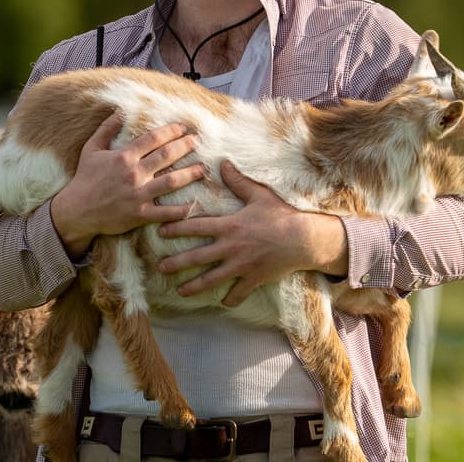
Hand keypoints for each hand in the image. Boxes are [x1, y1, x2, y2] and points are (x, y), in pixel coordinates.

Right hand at [50, 112, 204, 257]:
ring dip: (190, 174)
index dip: (171, 131)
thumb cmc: (85, 179)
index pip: (153, 139)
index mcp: (124, 157)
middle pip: (166, 156)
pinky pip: (165, 212)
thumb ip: (106, 129)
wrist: (75, 212)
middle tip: (197, 141)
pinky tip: (195, 204)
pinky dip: (181, 210)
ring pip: (171, 182)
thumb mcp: (91, 149)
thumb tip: (120, 111)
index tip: (183, 127)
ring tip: (202, 168)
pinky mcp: (140, 214)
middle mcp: (134, 174)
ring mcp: (138, 195)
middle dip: (185, 146)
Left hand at [157, 161, 347, 306]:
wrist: (303, 238)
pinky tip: (222, 302)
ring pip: (211, 280)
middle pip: (197, 257)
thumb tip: (222, 163)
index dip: (176, 228)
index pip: (196, 226)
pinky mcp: (253, 279)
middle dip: (176, 263)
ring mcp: (241, 266)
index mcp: (230, 226)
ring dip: (193, 286)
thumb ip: (238, 181)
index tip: (160, 231)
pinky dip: (229, 299)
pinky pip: (238, 293)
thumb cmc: (281, 214)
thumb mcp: (259, 194)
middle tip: (160, 267)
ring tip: (179, 291)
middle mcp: (231, 248)